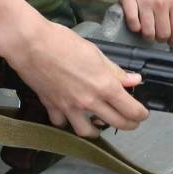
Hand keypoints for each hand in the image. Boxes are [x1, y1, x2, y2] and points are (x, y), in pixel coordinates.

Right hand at [0, 18, 148, 137]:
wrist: (30, 44)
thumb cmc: (62, 41)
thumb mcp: (95, 53)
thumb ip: (115, 70)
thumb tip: (134, 80)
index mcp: (104, 86)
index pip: (131, 109)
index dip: (141, 114)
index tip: (142, 112)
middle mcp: (89, 102)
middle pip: (117, 124)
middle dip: (129, 124)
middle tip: (131, 120)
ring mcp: (69, 108)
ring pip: (88, 132)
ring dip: (97, 130)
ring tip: (100, 124)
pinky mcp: (52, 107)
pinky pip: (62, 123)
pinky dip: (67, 121)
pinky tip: (69, 115)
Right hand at [114, 0, 172, 41]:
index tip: (171, 41)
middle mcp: (161, 2)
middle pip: (163, 33)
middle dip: (161, 39)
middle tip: (158, 36)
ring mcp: (145, 1)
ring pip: (148, 31)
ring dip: (147, 36)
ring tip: (147, 33)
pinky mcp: (129, 0)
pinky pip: (133, 23)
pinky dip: (135, 28)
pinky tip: (137, 24)